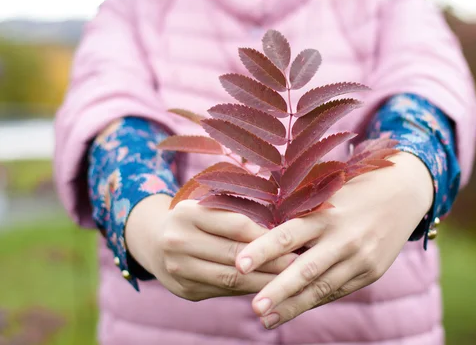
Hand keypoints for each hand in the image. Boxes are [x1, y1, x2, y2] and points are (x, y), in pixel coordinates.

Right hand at [125, 195, 296, 300]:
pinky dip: (248, 290)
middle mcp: (178, 241)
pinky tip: (269, 288)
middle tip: (300, 263)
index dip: (267, 234)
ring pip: (231, 279)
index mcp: (188, 213)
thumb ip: (238, 210)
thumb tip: (285, 223)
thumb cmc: (197, 217)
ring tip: (290, 280)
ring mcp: (178, 269)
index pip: (237, 225)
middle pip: (235, 255)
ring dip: (264, 282)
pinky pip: (223, 291)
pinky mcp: (184, 291)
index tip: (295, 238)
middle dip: (271, 261)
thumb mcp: (210, 204)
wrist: (155, 240)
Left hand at [235, 153, 433, 328]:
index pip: (290, 234)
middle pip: (306, 269)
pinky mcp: (371, 272)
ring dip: (293, 306)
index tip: (240, 264)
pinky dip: (314, 301)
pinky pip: (338, 291)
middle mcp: (344, 238)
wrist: (403, 193)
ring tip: (266, 320)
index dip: (264, 249)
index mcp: (327, 213)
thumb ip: (301, 214)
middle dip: (279, 291)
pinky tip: (293, 310)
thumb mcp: (328, 193)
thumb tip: (260, 234)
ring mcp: (360, 258)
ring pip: (322, 288)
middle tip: (254, 308)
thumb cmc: (353, 190)